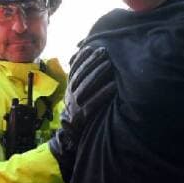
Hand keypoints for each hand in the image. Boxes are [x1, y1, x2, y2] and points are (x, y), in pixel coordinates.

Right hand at [48, 46, 116, 181]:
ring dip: (98, 74)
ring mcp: (77, 105)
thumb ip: (80, 79)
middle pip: (81, 74)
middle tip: (105, 51)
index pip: (74, 68)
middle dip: (93, 62)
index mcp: (69, 87)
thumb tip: (85, 60)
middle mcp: (71, 94)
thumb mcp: (76, 94)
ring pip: (86, 86)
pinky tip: (114, 86)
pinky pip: (94, 103)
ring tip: (110, 64)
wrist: (71, 136)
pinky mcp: (84, 116)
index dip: (83, 57)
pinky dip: (104, 93)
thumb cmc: (79, 111)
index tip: (93, 47)